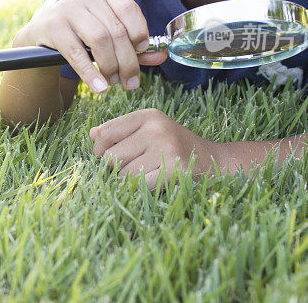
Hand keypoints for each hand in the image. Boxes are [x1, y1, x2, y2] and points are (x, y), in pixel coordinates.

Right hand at [14, 0, 165, 92]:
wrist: (40, 35)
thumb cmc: (81, 34)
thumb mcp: (108, 35)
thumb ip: (135, 45)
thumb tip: (163, 56)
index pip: (129, 9)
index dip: (140, 34)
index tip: (141, 54)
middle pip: (116, 30)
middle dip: (128, 61)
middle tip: (130, 82)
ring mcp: (67, 7)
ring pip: (99, 40)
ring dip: (110, 67)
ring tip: (113, 83)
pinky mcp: (52, 25)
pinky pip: (76, 53)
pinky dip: (90, 73)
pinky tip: (99, 87)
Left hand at [89, 108, 219, 190]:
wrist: (215, 162)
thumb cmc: (174, 147)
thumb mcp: (149, 131)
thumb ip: (120, 131)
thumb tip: (92, 134)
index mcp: (148, 116)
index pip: (105, 132)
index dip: (99, 150)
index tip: (107, 156)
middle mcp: (156, 129)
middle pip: (111, 157)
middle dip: (114, 169)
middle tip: (128, 169)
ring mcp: (166, 149)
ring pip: (123, 174)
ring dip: (127, 181)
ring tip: (144, 175)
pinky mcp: (174, 170)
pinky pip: (139, 186)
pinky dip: (139, 190)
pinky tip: (151, 184)